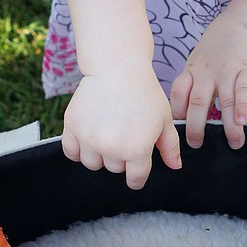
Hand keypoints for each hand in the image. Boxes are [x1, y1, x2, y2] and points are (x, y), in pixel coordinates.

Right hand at [62, 64, 181, 189]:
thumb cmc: (144, 92)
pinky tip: (87, 138)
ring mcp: (89, 139)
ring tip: (106, 135)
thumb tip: (175, 167)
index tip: (136, 172)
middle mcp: (112, 148)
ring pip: (93, 163)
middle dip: (121, 158)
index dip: (137, 177)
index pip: (136, 179)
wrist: (117, 68)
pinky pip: (71, 153)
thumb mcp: (164, 118)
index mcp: (137, 149)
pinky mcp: (72, 127)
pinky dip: (78, 149)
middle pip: (114, 169)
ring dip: (99, 155)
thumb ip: (170, 146)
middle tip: (124, 136)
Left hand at [170, 13, 246, 149]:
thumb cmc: (220, 43)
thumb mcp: (199, 59)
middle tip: (197, 144)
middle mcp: (206, 73)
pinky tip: (243, 122)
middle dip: (195, 127)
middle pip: (197, 103)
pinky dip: (243, 107)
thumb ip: (194, 80)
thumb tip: (188, 110)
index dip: (175, 113)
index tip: (175, 131)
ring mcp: (227, 71)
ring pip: (224, 102)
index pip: (177, 93)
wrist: (244, 21)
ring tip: (233, 143)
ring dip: (228, 126)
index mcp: (192, 70)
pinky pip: (244, 91)